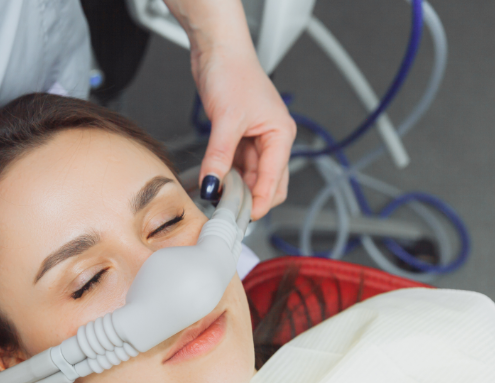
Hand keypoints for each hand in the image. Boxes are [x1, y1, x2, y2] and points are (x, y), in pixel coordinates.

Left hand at [193, 46, 296, 219]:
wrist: (218, 50)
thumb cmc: (233, 72)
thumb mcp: (226, 121)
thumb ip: (219, 157)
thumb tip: (212, 185)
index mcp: (281, 135)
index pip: (275, 180)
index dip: (260, 202)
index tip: (244, 219)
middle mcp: (272, 140)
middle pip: (268, 183)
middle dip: (250, 199)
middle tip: (229, 214)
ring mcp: (256, 140)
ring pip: (251, 176)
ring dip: (236, 188)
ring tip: (218, 198)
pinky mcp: (239, 137)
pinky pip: (237, 166)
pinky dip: (227, 176)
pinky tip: (214, 182)